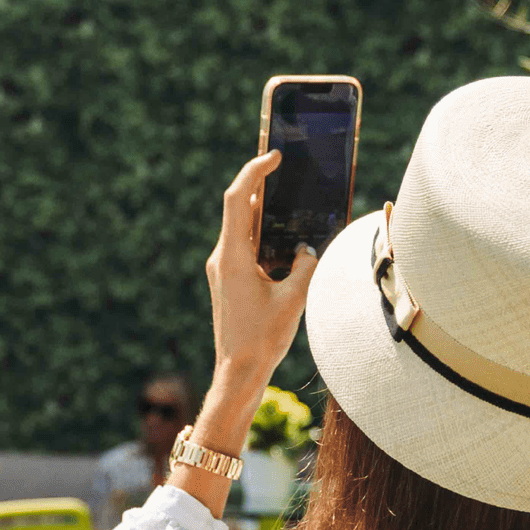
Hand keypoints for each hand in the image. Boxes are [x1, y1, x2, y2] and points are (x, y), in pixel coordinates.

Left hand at [174, 150, 320, 519]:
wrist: (237, 374)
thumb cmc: (263, 339)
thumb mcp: (294, 299)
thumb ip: (304, 266)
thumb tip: (306, 249)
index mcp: (232, 256)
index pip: (238, 200)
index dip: (254, 171)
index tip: (274, 156)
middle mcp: (222, 258)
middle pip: (239, 209)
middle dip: (261, 185)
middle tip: (285, 166)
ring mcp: (223, 269)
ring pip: (242, 228)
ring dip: (264, 212)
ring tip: (290, 197)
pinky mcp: (229, 281)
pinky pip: (245, 247)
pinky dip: (263, 235)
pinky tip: (286, 237)